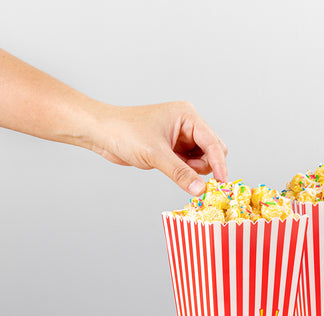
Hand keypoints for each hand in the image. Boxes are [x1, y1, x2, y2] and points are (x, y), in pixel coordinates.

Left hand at [89, 101, 227, 194]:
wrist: (102, 133)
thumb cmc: (124, 132)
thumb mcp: (155, 155)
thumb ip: (181, 173)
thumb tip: (200, 190)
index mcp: (187, 116)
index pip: (213, 142)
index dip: (219, 163)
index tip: (222, 183)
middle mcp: (187, 124)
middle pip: (213, 151)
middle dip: (206, 166)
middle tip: (191, 177)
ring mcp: (181, 137)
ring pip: (203, 160)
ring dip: (195, 171)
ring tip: (175, 170)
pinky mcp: (173, 149)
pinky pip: (190, 164)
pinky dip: (187, 172)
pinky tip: (174, 172)